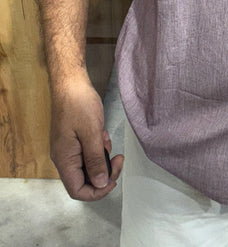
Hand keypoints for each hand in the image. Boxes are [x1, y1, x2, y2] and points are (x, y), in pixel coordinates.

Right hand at [50, 74, 123, 200]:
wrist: (70, 82)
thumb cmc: (79, 104)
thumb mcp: (92, 133)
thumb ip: (96, 160)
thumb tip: (100, 183)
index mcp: (64, 159)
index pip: (78, 190)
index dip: (97, 191)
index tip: (114, 178)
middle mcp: (63, 158)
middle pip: (84, 180)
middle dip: (103, 172)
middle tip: (118, 158)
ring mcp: (67, 149)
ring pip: (87, 166)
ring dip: (101, 157)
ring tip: (106, 139)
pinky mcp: (72, 140)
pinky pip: (86, 153)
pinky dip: (97, 147)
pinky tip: (102, 134)